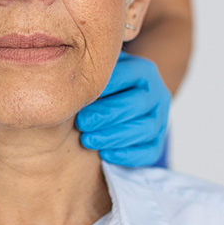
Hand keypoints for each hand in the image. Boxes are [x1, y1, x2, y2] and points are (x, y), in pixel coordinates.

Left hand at [76, 52, 170, 166]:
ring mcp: (160, 118)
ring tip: (88, 141)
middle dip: (107, 115)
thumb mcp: (98, 71)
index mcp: (142, 70)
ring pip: (145, 128)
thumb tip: (63, 74)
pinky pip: (150, 151)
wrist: (122, 102)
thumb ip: (86, 69)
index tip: (78, 99)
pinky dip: (128, 155)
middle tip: (82, 123)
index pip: (126, 76)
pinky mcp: (158, 141)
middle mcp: (156, 92)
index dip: (102, 88)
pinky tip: (105, 155)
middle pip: (137, 104)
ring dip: (114, 137)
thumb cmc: (102, 87)